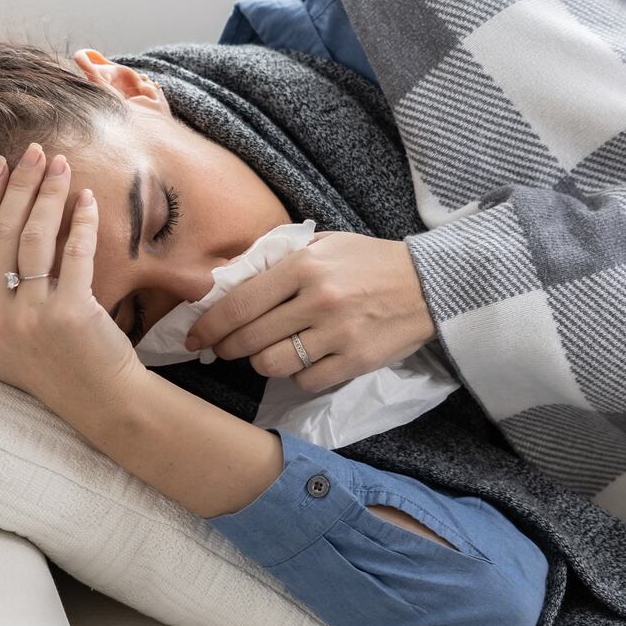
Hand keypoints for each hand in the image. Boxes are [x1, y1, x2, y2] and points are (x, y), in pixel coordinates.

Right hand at [0, 141, 144, 422]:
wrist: (100, 401)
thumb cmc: (45, 371)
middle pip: (0, 232)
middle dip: (18, 185)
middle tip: (34, 152)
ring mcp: (32, 315)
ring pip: (34, 237)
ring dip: (48, 194)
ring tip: (62, 165)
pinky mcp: (71, 313)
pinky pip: (74, 253)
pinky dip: (81, 222)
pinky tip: (87, 200)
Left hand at [186, 230, 436, 392]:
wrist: (429, 284)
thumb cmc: (370, 261)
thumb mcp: (324, 245)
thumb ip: (278, 259)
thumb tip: (229, 278)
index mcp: (304, 265)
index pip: (239, 303)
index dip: (209, 325)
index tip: (195, 337)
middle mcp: (318, 299)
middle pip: (250, 338)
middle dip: (227, 348)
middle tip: (222, 349)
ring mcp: (338, 333)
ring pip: (273, 364)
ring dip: (261, 363)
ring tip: (265, 354)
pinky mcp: (356, 360)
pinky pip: (306, 380)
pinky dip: (297, 376)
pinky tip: (303, 362)